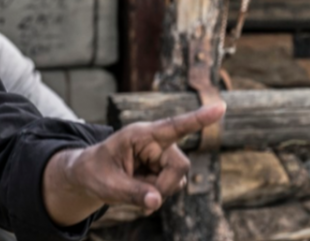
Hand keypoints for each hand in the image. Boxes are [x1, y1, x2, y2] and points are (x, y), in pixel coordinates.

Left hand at [42, 102, 225, 225]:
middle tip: (145, 198)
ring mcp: (161, 156)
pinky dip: (158, 195)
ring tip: (132, 187)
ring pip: (177, 179)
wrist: (89, 175)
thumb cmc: (95, 172)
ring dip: (159, 190)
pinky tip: (140, 191)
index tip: (220, 108)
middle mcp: (154, 143)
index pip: (173, 126)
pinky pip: (172, 187)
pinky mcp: (163, 169)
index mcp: (140, 135)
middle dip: (165, 185)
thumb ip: (132, 193)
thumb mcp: (107, 184)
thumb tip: (156, 201)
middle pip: (179, 165)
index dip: (198, 119)